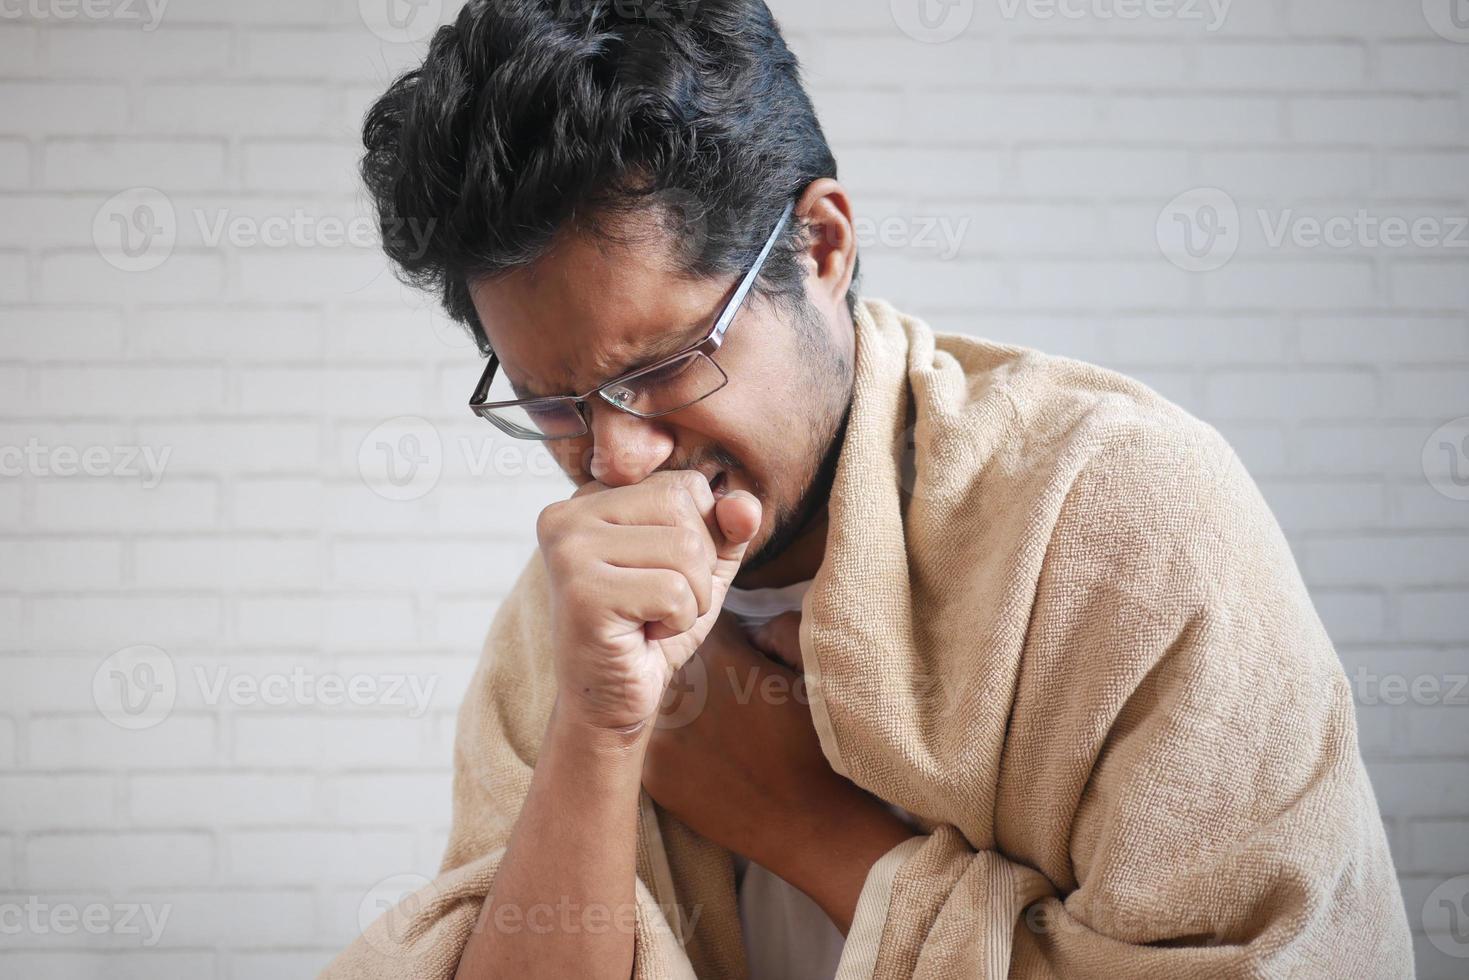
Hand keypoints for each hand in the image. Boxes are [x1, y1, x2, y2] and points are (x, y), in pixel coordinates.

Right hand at [536, 470, 761, 731]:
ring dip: (689, 598)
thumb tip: (745, 505)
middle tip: (657, 604)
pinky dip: (677, 622)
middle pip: (685, 508)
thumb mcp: (701, 569)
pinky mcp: (582, 592)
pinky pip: (674, 590)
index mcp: (591, 498)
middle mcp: (568, 514)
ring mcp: (568, 551)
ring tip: (651, 619)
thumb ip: (726, 527)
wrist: (611, 702)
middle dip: (697, 568)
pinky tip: (643, 636)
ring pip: (686, 549)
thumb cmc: (652, 630)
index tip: (658, 575)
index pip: (686, 485)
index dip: (700, 537)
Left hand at [642, 611, 912, 931]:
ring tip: (712, 727)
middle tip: (724, 692)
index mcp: (719, 659)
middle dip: (692, 669)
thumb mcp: (813, 673)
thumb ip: (780, 630)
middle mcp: (679, 694)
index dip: (716, 632)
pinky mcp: (653, 777)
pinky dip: (672, 744)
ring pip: (659, 704)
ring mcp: (660, 739)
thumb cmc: (821, 746)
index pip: (697, 623)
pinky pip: (654, 743)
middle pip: (671, 663)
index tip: (733, 650)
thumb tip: (751, 629)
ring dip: (678, 707)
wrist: (812, 825)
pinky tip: (704, 757)